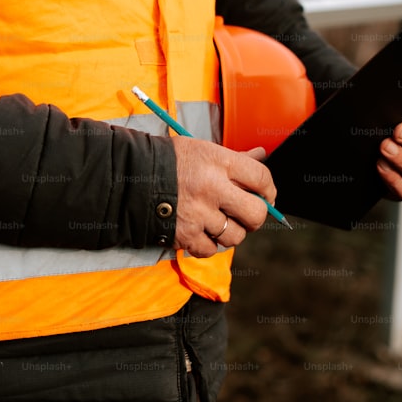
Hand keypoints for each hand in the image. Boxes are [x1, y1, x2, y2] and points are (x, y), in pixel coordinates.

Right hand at [171, 137, 275, 257]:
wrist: (131, 178)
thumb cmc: (170, 162)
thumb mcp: (203, 151)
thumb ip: (235, 158)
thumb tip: (261, 155)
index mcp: (219, 162)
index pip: (262, 178)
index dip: (269, 190)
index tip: (266, 196)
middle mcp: (212, 188)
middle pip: (255, 214)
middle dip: (255, 218)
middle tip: (246, 215)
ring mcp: (199, 214)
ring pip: (235, 236)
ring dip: (230, 232)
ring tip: (217, 222)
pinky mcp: (185, 235)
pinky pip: (211, 250)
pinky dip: (208, 245)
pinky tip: (200, 232)